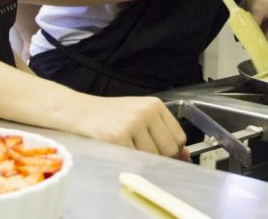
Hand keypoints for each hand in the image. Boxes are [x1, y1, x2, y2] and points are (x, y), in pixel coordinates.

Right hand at [74, 95, 188, 159]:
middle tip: (146, 157)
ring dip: (144, 161)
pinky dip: (131, 162)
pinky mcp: (118, 136)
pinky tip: (122, 152)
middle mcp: (146, 112)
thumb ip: (162, 132)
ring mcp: (132, 124)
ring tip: (130, 150)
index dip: (175, 152)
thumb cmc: (112, 115)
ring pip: (153, 156)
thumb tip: (185, 155)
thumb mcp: (140, 115)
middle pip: (169, 148)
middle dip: (161, 159)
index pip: (178, 137)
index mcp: (155, 105)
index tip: (166, 157)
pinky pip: (135, 159)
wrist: (81, 111)